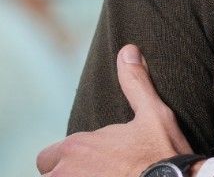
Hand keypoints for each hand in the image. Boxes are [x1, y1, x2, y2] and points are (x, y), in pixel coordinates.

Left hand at [36, 44, 202, 176]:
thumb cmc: (162, 154)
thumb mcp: (153, 114)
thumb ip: (135, 83)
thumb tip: (127, 50)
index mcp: (77, 148)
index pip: (50, 156)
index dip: (68, 157)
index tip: (92, 159)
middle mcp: (65, 175)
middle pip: (50, 176)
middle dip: (68, 173)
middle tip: (98, 171)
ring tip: (106, 176)